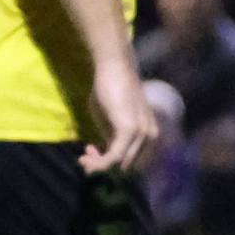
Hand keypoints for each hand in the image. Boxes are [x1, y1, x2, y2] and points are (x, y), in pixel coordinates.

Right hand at [81, 57, 156, 174]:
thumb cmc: (110, 89)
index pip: (133, 161)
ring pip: (118, 164)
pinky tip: (84, 157)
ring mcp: (142, 134)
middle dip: (102, 165)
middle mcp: (150, 137)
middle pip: (126, 165)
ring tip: (83, 157)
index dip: (111, 163)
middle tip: (84, 156)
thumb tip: (105, 155)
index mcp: (149, 134)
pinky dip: (98, 163)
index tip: (91, 152)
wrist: (114, 68)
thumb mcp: (111, 120)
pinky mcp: (129, 131)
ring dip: (97, 165)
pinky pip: (113, 157)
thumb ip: (113, 138)